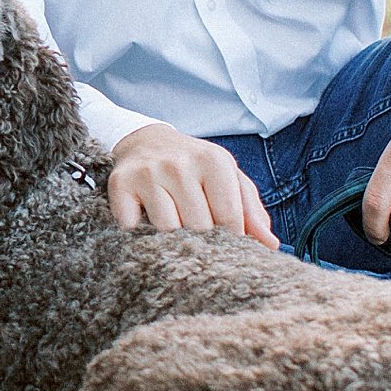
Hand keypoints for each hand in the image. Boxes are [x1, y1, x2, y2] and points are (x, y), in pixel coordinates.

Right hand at [107, 124, 277, 244]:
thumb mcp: (228, 178)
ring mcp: (148, 173)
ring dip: (171, 242)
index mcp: (214, 161)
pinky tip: (147, 228)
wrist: (145, 141)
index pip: (230, 217)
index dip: (231, 241)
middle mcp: (180, 164)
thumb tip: (270, 245)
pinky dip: (141, 237)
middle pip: (199, 227)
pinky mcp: (121, 184)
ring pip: (167, 230)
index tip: (226, 249)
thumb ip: (251, 211)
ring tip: (175, 236)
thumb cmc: (194, 168)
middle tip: (199, 245)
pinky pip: (134, 228)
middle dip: (202, 244)